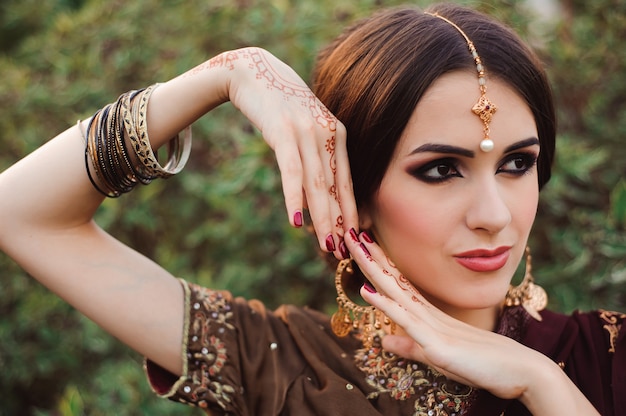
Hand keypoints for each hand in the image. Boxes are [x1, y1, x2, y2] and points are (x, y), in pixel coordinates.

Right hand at [223, 47, 357, 257]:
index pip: (347, 182)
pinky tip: (295, 221)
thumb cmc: (281, 106)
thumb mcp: (306, 128)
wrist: (254, 72)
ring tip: (326, 245)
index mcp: (338, 135)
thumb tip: (319, 189)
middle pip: (335, 188)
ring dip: (322, 218)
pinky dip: (294, 198)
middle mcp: (328, 135)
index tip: (356, 238)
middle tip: (344, 252)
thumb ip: (317, 153)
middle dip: (340, 223)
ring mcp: (307, 133)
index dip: (351, 212)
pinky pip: (292, 172)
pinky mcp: (284, 132)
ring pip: (317, 184)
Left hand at [344, 230, 599, 414]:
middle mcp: (428, 314)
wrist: (521, 372)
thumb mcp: (437, 358)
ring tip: (354, 247)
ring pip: (395, 292)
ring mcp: (431, 326)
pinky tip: (366, 290)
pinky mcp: (437, 344)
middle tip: (350, 233)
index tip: (361, 247)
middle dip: (370, 257)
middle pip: (393, 280)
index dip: (378, 266)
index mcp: (428, 315)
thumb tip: (383, 339)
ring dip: (372, 269)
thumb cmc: (483, 366)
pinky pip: (405, 320)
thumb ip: (410, 347)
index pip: (397, 285)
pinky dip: (385, 304)